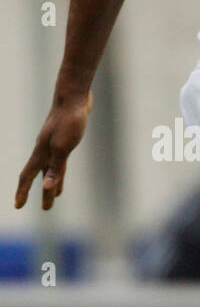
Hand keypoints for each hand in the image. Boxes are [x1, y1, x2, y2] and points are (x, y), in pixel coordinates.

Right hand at [15, 92, 90, 210]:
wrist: (74, 98)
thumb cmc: (69, 121)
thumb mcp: (63, 147)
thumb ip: (56, 168)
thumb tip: (48, 188)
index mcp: (42, 153)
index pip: (27, 177)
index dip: (22, 192)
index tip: (17, 206)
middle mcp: (45, 150)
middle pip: (40, 176)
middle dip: (42, 193)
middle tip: (46, 209)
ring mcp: (54, 144)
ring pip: (51, 169)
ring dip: (52, 183)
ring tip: (54, 196)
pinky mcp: (65, 139)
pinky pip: (60, 160)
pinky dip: (60, 170)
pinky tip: (61, 171)